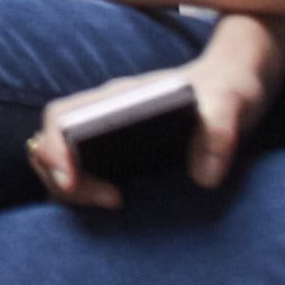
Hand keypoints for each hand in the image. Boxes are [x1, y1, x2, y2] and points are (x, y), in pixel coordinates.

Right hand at [27, 24, 281, 209]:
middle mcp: (103, 113)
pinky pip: (80, 167)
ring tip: (115, 201)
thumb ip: (221, 133)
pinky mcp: (117, 149)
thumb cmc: (228, 90)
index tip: (71, 179)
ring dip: (71, 186)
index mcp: (118, 98)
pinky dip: (84, 188)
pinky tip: (120, 200)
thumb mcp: (233, 105)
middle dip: (59, 176)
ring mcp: (106, 130)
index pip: (60, 117)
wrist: (233, 84)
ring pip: (61, 157)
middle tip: (109, 200)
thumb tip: (204, 178)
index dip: (54, 149)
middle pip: (50, 141)